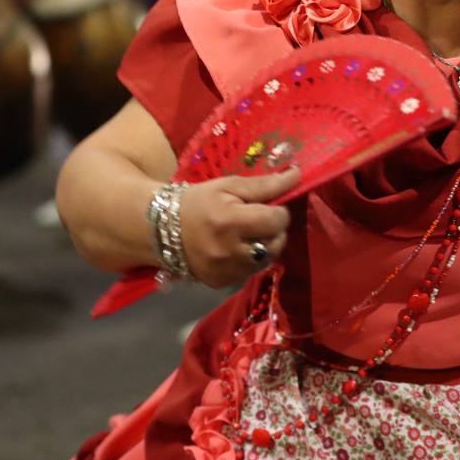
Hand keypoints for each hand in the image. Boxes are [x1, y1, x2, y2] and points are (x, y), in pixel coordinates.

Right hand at [178, 169, 297, 287]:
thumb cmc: (198, 201)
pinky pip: (251, 272)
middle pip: (276, 242)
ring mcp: (226, 271)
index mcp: (230, 222)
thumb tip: (297, 175)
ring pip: (267, 260)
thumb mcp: (228, 185)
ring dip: (266, 245)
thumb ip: (264, 184)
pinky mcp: (221, 283)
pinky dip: (252, 260)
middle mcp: (229, 251)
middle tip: (259, 219)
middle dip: (274, 229)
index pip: (277, 220)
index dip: (278, 210)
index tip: (268, 205)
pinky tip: (238, 248)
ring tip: (249, 234)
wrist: (161, 229)